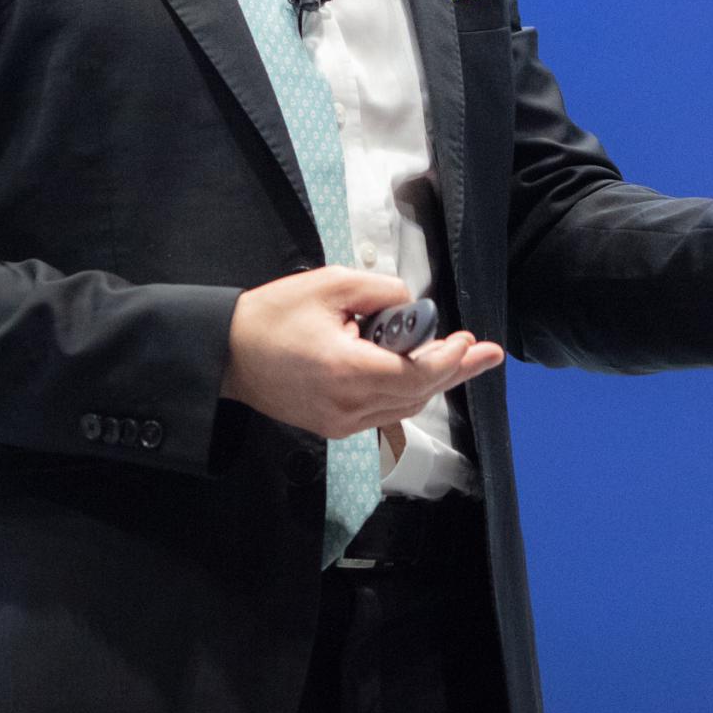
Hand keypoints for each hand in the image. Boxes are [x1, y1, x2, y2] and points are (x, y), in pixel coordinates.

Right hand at [219, 267, 504, 441]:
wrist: (226, 353)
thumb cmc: (273, 315)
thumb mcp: (329, 284)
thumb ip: (380, 290)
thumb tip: (413, 306)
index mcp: (347, 370)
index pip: (416, 374)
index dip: (449, 359)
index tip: (469, 340)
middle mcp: (348, 406)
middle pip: (418, 394)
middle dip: (455, 371)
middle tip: (486, 353)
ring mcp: (340, 423)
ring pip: (403, 407)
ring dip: (433, 383)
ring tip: (462, 360)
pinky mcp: (332, 428)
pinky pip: (383, 413)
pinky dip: (406, 393)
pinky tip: (420, 374)